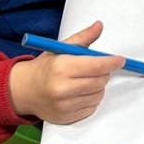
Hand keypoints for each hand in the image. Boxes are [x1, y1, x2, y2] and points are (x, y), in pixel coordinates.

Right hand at [7, 21, 123, 123]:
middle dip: (104, 73)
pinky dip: (91, 99)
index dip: (111, 62)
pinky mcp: (66, 118)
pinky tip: (79, 92)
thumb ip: (83, 38)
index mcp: (61, 67)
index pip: (96, 65)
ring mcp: (64, 105)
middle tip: (97, 68)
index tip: (119, 60)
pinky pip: (92, 108)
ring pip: (98, 95)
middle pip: (100, 81)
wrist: (23, 90)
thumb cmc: (44, 68)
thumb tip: (99, 26)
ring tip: (84, 80)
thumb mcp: (60, 48)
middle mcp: (62, 88)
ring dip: (98, 87)